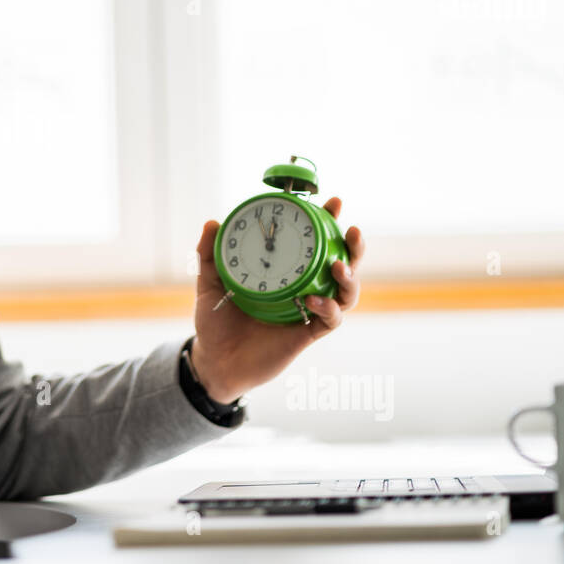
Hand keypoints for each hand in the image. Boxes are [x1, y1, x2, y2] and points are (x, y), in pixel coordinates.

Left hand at [191, 196, 364, 403]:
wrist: (214, 361)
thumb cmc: (216, 321)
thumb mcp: (210, 283)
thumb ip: (210, 255)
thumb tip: (213, 223)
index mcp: (286, 272)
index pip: (313, 244)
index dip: (327, 223)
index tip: (332, 202)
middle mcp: (303, 289)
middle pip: (342, 264)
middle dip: (353, 246)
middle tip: (351, 229)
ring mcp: (308, 312)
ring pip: (345, 293)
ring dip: (349, 277)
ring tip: (339, 265)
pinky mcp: (307, 334)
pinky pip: (330, 320)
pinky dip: (328, 308)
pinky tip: (316, 300)